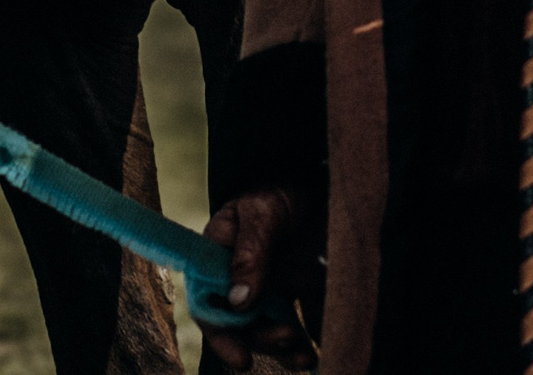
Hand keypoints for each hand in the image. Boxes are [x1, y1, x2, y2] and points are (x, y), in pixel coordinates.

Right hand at [200, 186, 320, 369]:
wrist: (315, 176)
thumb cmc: (277, 187)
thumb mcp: (262, 213)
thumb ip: (250, 253)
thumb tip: (239, 302)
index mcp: (217, 259)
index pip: (209, 305)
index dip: (223, 336)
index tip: (242, 360)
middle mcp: (240, 278)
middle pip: (243, 324)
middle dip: (264, 338)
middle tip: (289, 337)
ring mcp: (270, 285)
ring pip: (272, 328)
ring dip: (286, 348)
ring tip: (306, 357)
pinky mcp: (299, 289)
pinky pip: (302, 320)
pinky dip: (310, 339)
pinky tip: (322, 350)